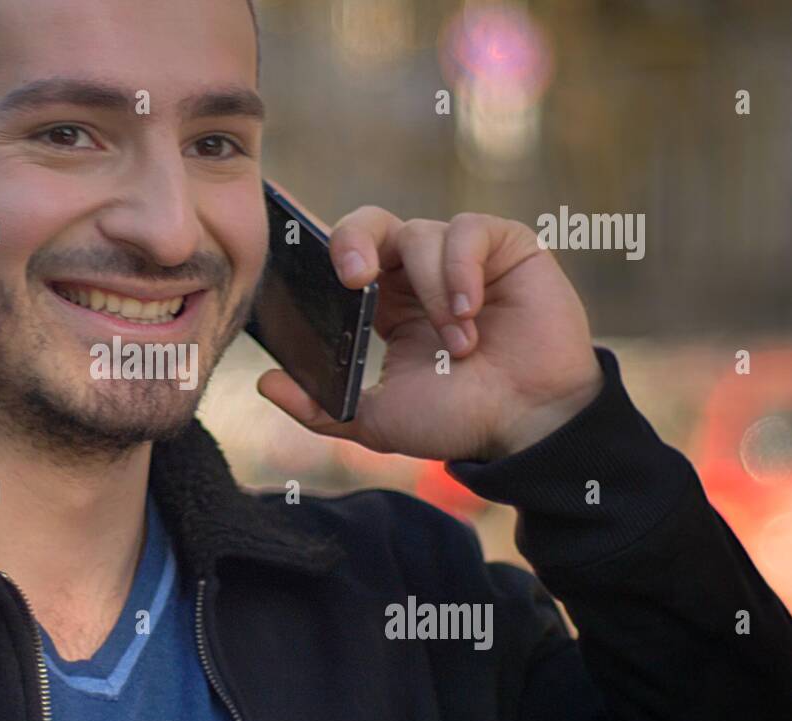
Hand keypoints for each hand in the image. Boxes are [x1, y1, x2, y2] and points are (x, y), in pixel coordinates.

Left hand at [257, 208, 603, 462]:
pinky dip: (461, 269)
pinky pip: (468, 230)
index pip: (343, 257)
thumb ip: (318, 407)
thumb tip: (263, 383)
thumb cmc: (458, 419)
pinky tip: (471, 310)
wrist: (527, 426)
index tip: (312, 270)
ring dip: (432, 293)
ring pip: (419, 235)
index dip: (324, 255)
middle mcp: (416, 272)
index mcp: (383, 303)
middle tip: (354, 280)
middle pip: (369, 223)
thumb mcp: (375, 419)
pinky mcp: (504, 246)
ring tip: (459, 345)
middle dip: (353, 242)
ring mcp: (461, 256)